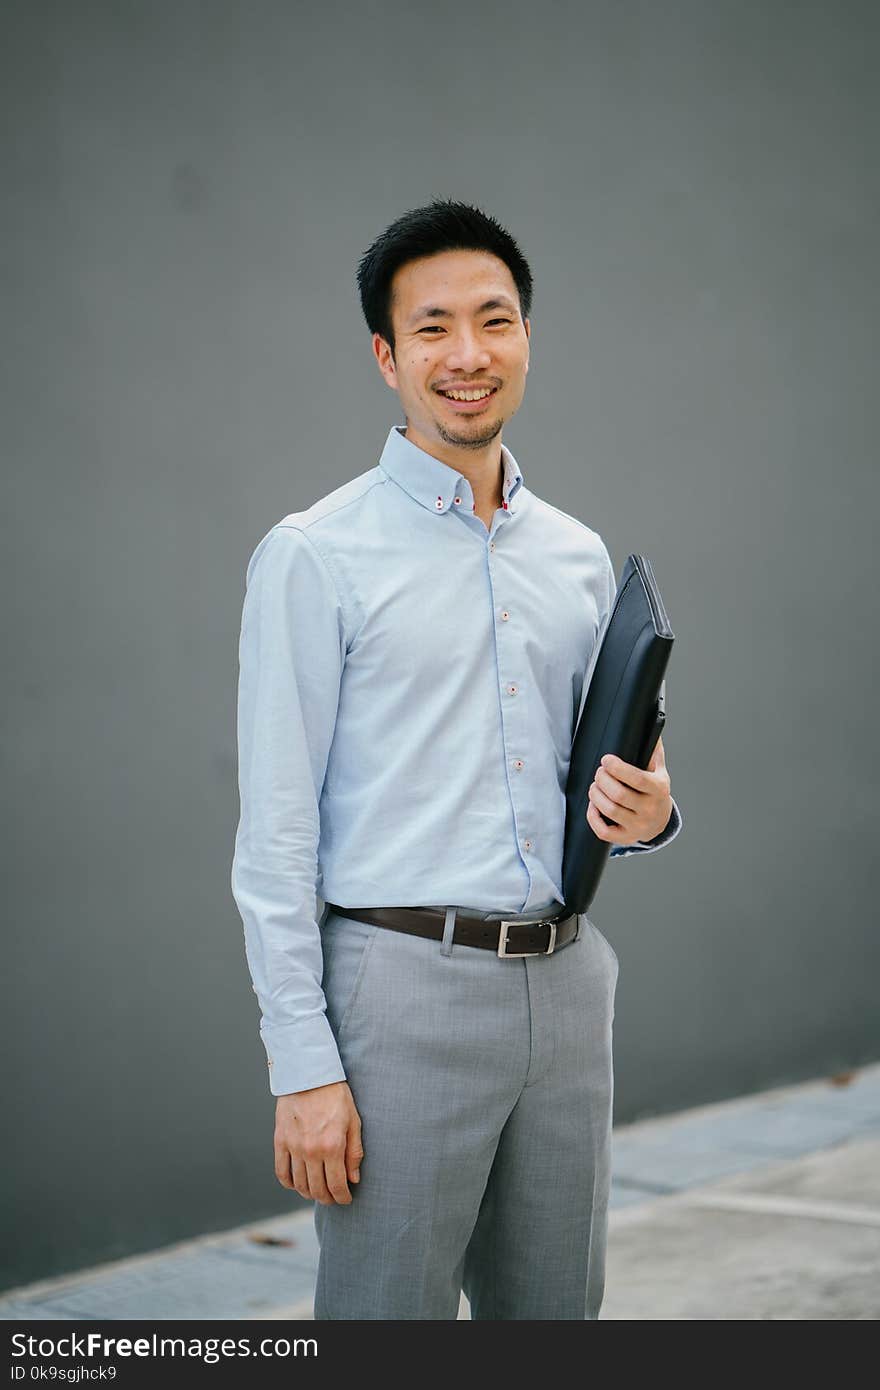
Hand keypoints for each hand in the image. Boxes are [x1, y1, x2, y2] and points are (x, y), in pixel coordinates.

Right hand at [273, 1080, 363, 1204]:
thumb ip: (354, 1152)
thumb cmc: (335, 1095)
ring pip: (299, 1184)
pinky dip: (289, 1183)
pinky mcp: (280, 1141)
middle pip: (317, 1189)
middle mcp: (311, 1150)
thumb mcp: (353, 1121)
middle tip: (333, 1198)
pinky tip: (297, 1184)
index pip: (337, 1185)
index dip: (342, 1197)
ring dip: (309, 1193)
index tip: (346, 1199)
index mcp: (332, 1146)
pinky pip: (281, 1172)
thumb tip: (353, 1179)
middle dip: (327, 1198)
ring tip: (317, 1192)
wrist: (309, 1074)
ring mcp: (293, 1147)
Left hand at [586, 734, 672, 845]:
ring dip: (595, 795)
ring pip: (609, 810)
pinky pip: (604, 831)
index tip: (606, 760)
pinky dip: (593, 817)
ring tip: (595, 786)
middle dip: (602, 779)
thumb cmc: (655, 791)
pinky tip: (593, 805)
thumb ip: (653, 750)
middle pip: (619, 794)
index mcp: (659, 789)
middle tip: (598, 772)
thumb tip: (650, 725)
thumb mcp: (658, 770)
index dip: (617, 768)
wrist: (661, 821)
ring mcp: (638, 826)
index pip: (636, 778)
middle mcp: (650, 809)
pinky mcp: (626, 837)